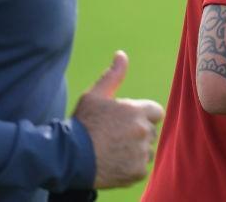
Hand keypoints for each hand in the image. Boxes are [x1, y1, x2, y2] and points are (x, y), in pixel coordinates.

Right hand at [71, 50, 164, 188]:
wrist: (69, 157)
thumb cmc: (82, 124)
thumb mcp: (94, 95)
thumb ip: (113, 75)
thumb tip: (121, 54)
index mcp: (136, 111)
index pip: (156, 112)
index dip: (143, 116)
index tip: (127, 122)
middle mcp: (142, 131)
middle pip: (150, 132)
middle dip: (138, 133)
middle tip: (116, 138)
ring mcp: (141, 152)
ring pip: (147, 151)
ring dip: (136, 151)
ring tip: (114, 151)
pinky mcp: (137, 171)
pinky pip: (141, 167)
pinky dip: (131, 167)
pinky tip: (114, 163)